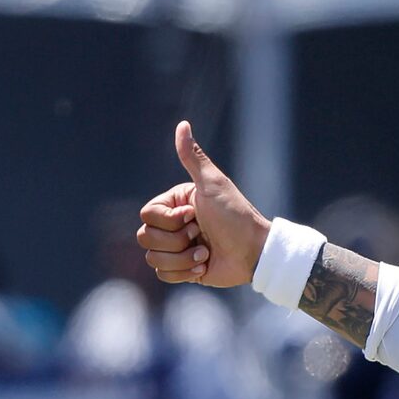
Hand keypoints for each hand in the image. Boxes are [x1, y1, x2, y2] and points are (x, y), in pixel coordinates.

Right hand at [135, 122, 269, 289]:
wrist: (253, 252)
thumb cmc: (235, 215)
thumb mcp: (212, 184)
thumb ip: (193, 157)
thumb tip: (182, 124)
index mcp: (174, 203)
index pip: (146, 215)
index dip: (169, 220)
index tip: (193, 215)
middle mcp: (172, 224)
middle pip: (145, 237)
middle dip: (176, 241)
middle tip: (201, 234)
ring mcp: (176, 247)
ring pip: (153, 258)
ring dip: (182, 258)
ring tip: (205, 252)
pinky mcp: (181, 269)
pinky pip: (163, 275)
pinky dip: (184, 273)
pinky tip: (204, 265)